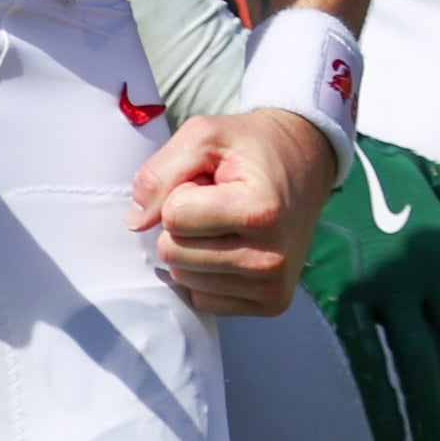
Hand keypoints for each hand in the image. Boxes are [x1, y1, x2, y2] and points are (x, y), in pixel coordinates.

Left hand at [128, 107, 337, 315]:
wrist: (304, 163)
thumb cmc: (250, 147)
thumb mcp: (204, 136)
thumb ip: (160, 172)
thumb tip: (135, 223)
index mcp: (260, 210)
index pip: (174, 216)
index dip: (181, 191)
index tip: (211, 180)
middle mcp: (270, 257)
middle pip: (174, 253)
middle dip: (183, 222)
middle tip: (217, 200)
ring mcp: (273, 286)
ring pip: (184, 278)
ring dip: (194, 246)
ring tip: (226, 220)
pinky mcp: (271, 304)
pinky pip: (203, 298)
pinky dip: (205, 272)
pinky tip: (232, 245)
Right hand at [303, 139, 439, 440]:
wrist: (305, 146)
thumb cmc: (360, 161)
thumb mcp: (415, 169)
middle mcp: (427, 267)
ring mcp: (388, 283)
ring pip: (422, 366)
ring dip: (436, 418)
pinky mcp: (346, 295)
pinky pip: (371, 364)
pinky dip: (385, 407)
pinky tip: (395, 439)